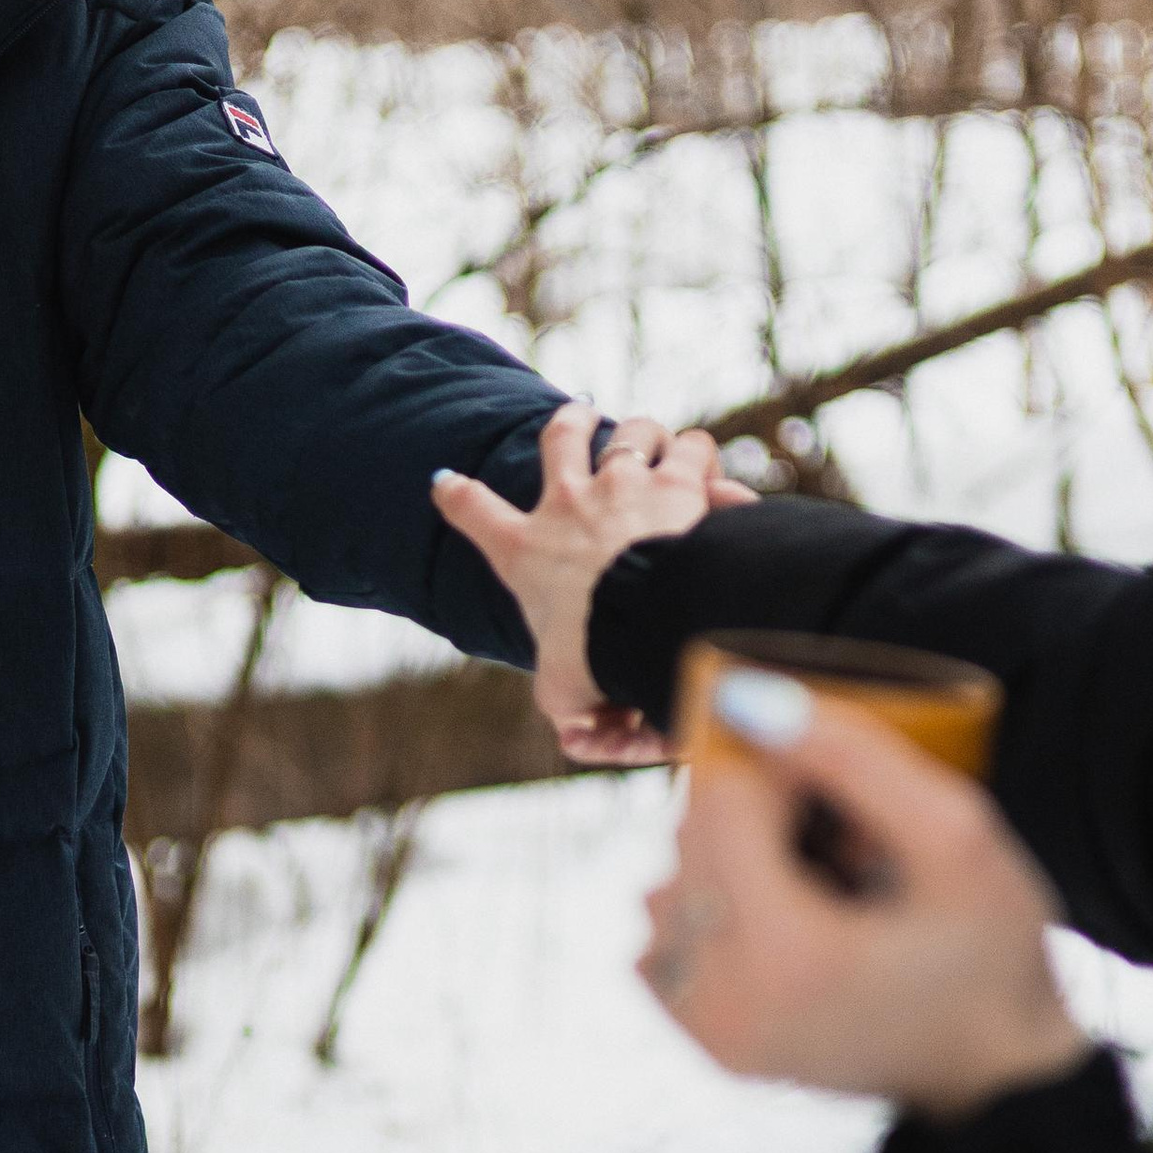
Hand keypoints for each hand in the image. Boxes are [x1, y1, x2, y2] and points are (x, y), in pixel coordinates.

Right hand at [433, 402, 752, 762]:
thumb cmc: (593, 656)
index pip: (471, 513)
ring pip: (632, 430)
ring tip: (654, 440)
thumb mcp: (567, 697)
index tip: (445, 483)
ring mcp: (622, 485)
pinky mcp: (676, 483)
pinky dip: (700, 458)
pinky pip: (691, 449)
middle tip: (579, 412)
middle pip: (559, 436)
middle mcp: (567, 505)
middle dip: (569, 420)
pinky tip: (707, 472)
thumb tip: (585, 740)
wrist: (642, 618)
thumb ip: (575, 717)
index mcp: (523, 551)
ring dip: (644, 432)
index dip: (455, 496)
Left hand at [639, 677, 1089, 1117]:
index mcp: (787, 952)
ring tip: (824, 890)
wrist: (999, 1082)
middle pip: (691, 838)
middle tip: (848, 849)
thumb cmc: (996, 958)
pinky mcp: (707, 1040)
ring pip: (673, 882)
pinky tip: (785, 921)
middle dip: (762, 820)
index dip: (784, 773)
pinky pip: (666, 935)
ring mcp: (709, 1028)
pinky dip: (716, 910)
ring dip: (737, 863)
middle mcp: (727, 999)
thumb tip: (742, 696)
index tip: (848, 801)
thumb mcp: (958, 838)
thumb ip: (855, 757)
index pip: (723, 799)